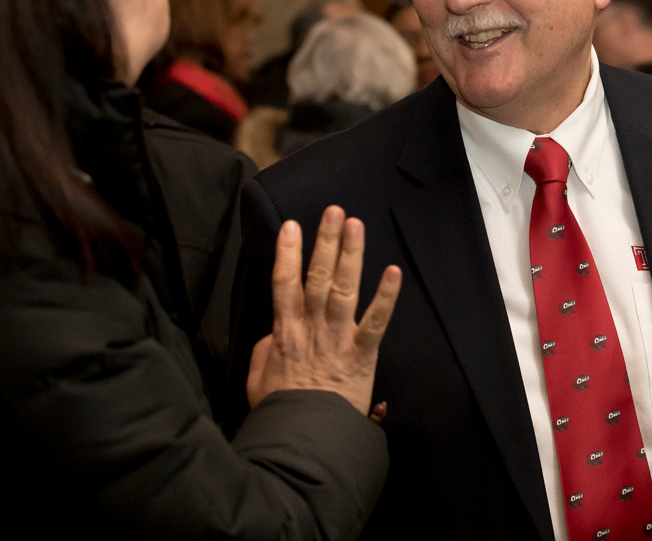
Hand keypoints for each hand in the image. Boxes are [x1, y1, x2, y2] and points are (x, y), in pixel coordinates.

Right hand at [247, 206, 401, 415]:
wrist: (303, 440)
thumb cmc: (280, 412)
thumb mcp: (258, 380)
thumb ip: (263, 352)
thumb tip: (270, 337)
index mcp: (285, 332)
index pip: (284, 284)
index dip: (287, 253)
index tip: (291, 226)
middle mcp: (311, 328)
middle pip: (317, 277)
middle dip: (325, 241)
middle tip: (334, 211)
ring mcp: (337, 338)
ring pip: (343, 288)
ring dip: (351, 255)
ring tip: (355, 224)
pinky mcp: (362, 354)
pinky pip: (376, 321)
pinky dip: (385, 296)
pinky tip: (394, 271)